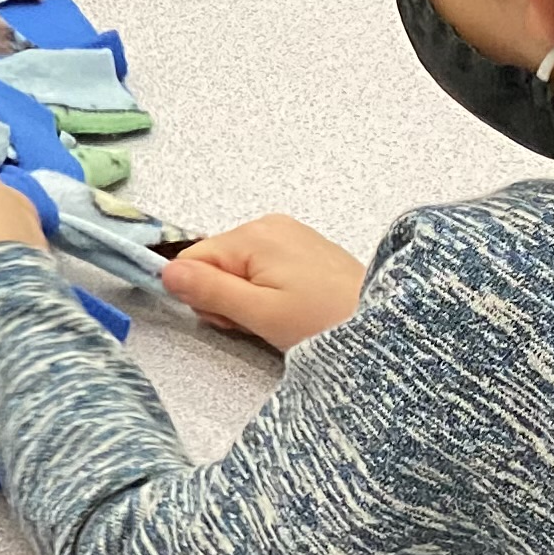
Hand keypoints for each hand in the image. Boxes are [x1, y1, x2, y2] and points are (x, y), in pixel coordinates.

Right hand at [159, 214, 366, 350]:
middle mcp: (269, 225)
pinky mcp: (307, 249)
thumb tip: (165, 272)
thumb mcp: (260, 314)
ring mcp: (291, 235)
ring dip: (249, 298)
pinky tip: (293, 309)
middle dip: (227, 297)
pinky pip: (265, 267)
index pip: (193, 261)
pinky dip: (270, 291)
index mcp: (254, 235)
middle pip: (216, 263)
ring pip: (240, 268)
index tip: (234, 319)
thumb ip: (209, 291)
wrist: (389, 329)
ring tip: (281, 319)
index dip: (204, 296)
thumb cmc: (325, 324)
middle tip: (261, 322)